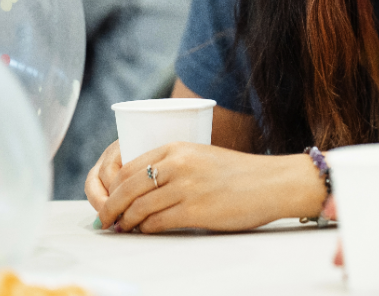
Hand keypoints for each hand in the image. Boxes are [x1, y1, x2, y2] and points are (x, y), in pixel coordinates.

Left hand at [89, 142, 322, 232]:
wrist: (272, 184)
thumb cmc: (239, 173)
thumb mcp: (201, 156)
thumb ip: (173, 166)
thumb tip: (139, 189)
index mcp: (178, 148)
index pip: (128, 167)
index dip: (111, 188)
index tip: (109, 199)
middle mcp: (179, 164)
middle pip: (127, 189)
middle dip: (111, 208)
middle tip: (107, 219)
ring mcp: (186, 188)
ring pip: (138, 208)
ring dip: (126, 222)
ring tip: (124, 227)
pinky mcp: (195, 211)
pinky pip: (157, 223)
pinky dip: (145, 229)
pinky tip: (146, 230)